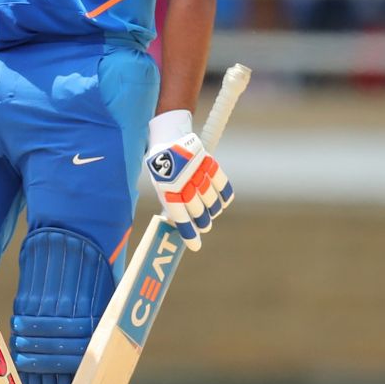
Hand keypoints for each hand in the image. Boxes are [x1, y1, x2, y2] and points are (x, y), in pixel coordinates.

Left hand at [144, 110, 231, 250]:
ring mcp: (199, 173)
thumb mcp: (160, 185)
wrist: (169, 137)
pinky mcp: (210, 164)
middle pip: (198, 211)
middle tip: (204, 225)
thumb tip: (179, 225)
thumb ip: (170, 203)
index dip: (189, 233)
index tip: (196, 246)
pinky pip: (222, 185)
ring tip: (210, 215)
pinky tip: (222, 203)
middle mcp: (184, 183)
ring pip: (211, 201)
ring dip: (212, 212)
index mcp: (168, 189)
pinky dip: (224, 196)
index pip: (180, 217)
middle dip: (202, 222)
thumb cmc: (162, 166)